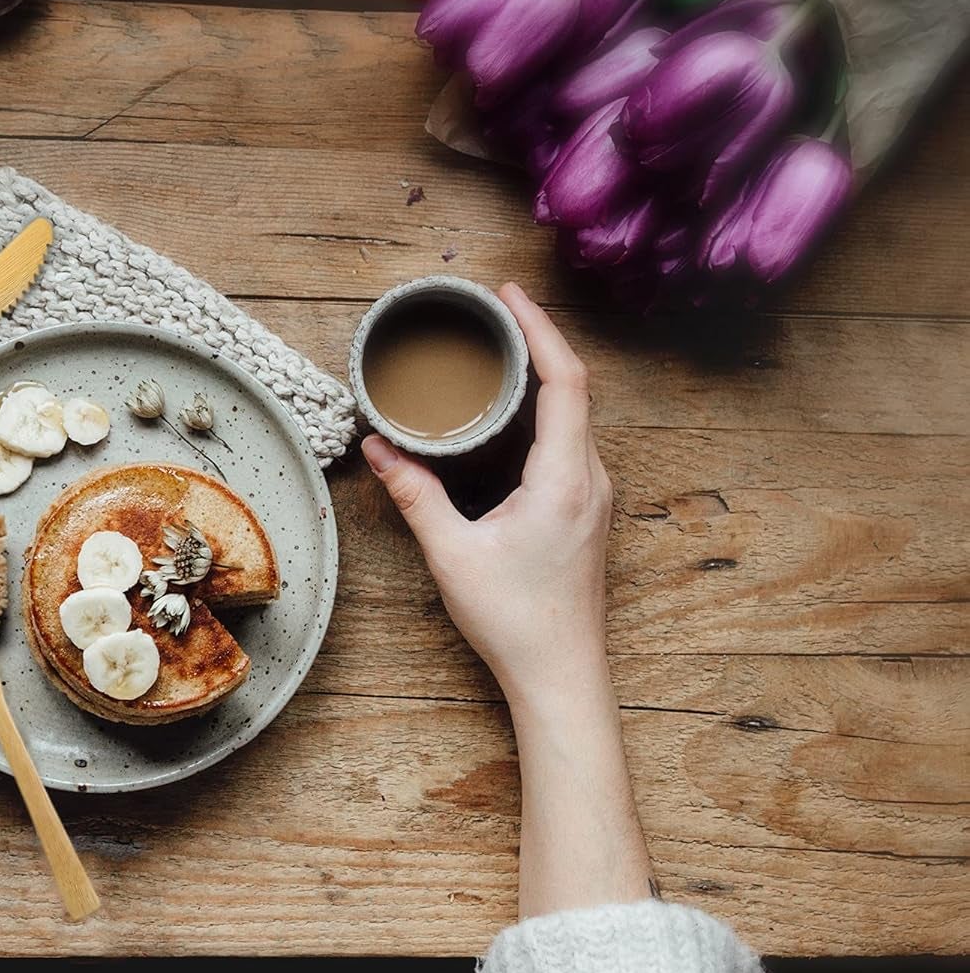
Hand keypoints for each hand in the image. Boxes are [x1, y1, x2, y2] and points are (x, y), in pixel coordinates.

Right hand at [363, 282, 612, 708]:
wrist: (561, 675)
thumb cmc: (514, 620)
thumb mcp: (452, 554)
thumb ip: (415, 495)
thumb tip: (379, 449)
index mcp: (565, 479)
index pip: (565, 381)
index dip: (540, 329)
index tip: (509, 298)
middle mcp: (591, 479)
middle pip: (575, 388)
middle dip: (537, 342)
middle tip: (494, 315)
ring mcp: (594, 497)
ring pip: (575, 417)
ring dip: (541, 378)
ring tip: (500, 353)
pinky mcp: (586, 512)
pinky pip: (570, 443)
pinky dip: (544, 413)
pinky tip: (511, 416)